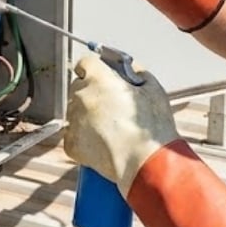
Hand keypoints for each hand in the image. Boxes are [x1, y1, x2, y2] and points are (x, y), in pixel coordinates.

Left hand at [63, 54, 179, 196]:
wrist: (147, 163)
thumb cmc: (153, 128)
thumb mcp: (153, 89)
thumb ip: (136, 73)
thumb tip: (128, 69)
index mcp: (98, 79)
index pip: (85, 63)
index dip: (95, 69)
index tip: (102, 75)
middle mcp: (81, 97)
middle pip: (79, 87)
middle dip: (92, 92)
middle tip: (113, 105)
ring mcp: (74, 121)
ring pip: (75, 111)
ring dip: (88, 115)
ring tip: (112, 128)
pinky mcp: (72, 144)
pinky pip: (74, 135)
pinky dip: (85, 138)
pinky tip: (104, 142)